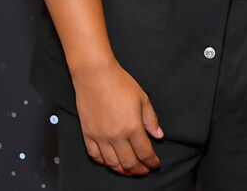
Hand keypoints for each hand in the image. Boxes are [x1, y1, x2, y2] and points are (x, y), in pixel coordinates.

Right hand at [71, 59, 163, 175]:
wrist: (95, 75)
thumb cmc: (120, 83)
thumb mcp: (142, 98)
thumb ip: (151, 119)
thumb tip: (159, 135)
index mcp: (132, 127)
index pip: (144, 152)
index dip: (152, 162)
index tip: (155, 164)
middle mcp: (116, 136)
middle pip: (129, 162)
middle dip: (139, 170)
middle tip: (145, 170)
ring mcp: (100, 137)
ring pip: (112, 163)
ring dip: (123, 170)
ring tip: (130, 170)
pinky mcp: (87, 134)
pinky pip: (95, 156)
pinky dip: (104, 163)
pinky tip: (111, 162)